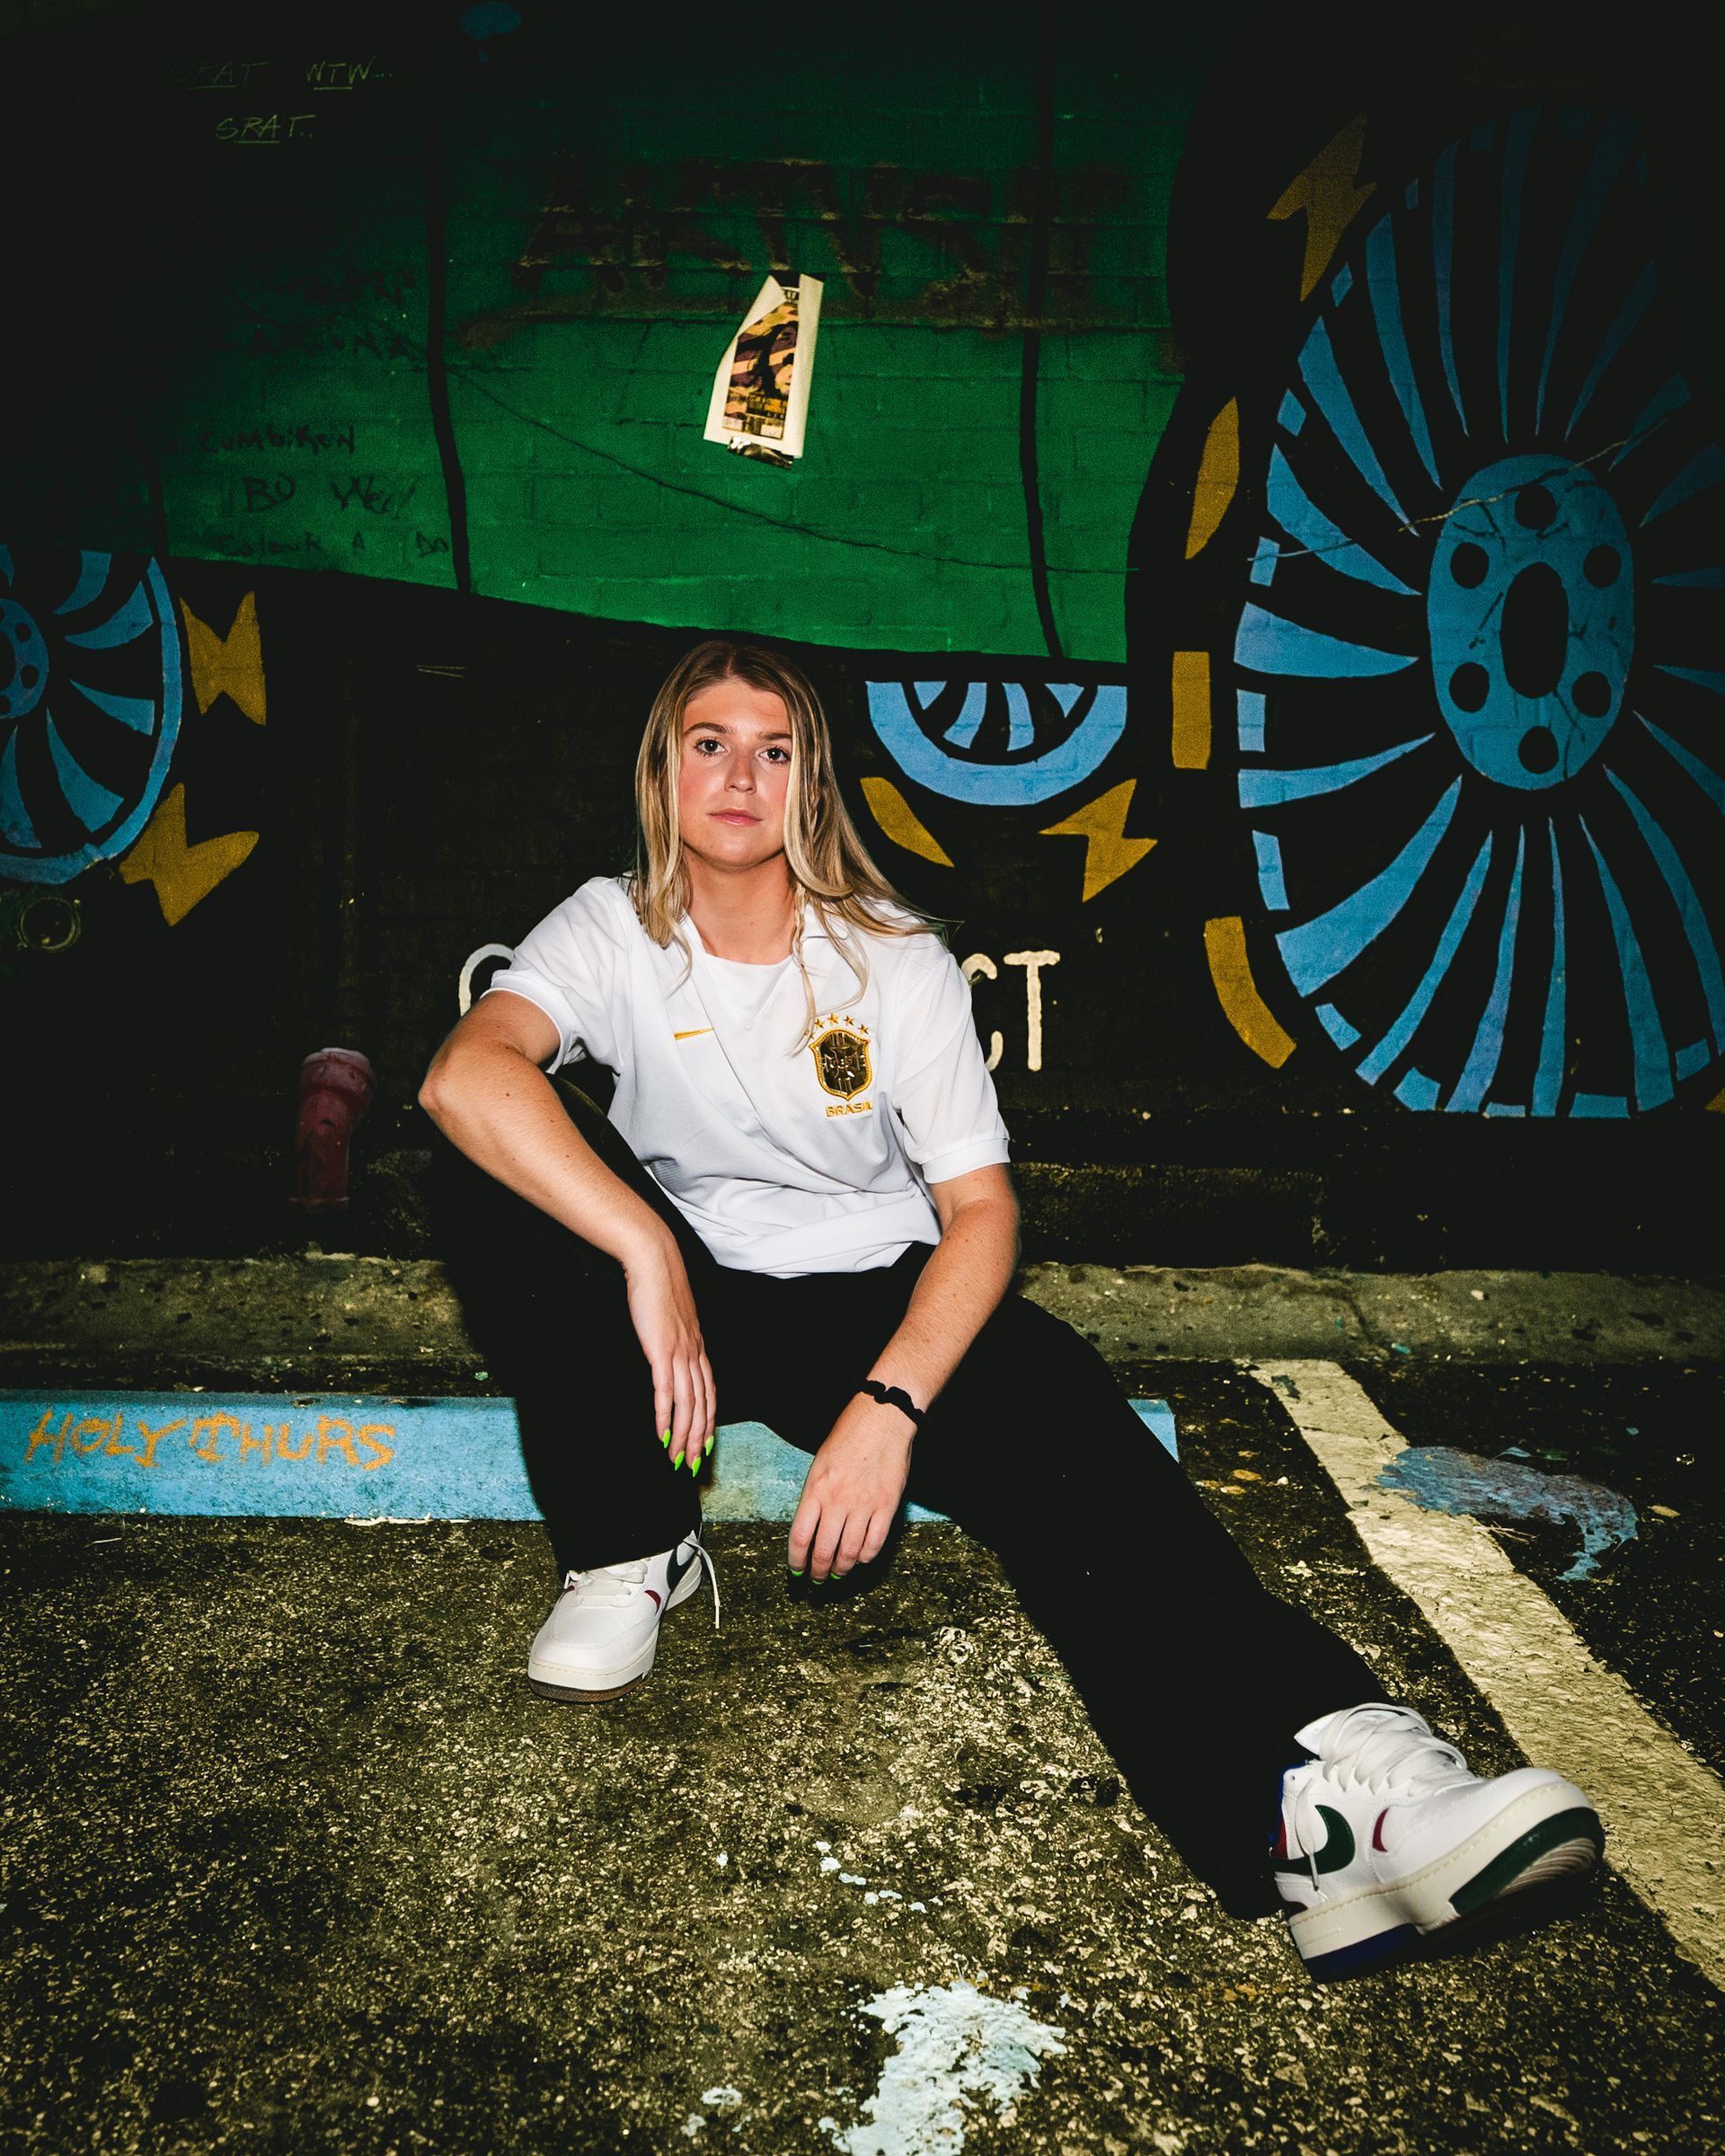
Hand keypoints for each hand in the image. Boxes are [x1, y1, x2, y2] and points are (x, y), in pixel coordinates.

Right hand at [622, 1237, 714, 1470]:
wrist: (655, 1262)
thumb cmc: (659, 1288)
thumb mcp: (672, 1319)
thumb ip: (674, 1339)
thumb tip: (667, 1354)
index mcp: (698, 1349)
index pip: (710, 1395)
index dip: (709, 1423)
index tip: (705, 1446)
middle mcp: (695, 1355)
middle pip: (702, 1407)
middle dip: (698, 1440)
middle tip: (691, 1466)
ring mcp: (680, 1354)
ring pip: (688, 1405)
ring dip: (683, 1436)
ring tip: (677, 1460)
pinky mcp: (661, 1351)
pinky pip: (666, 1392)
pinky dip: (665, 1416)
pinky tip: (661, 1435)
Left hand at [788, 1396, 913, 1579]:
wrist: (883, 1419)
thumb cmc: (848, 1437)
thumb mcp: (820, 1464)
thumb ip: (815, 1496)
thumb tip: (812, 1530)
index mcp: (815, 1490)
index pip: (800, 1538)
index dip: (797, 1562)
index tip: (797, 1572)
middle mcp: (837, 1501)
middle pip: (824, 1552)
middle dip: (818, 1572)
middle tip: (817, 1580)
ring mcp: (864, 1506)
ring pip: (849, 1554)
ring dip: (841, 1570)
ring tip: (838, 1573)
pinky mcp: (887, 1506)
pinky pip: (874, 1543)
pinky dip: (865, 1558)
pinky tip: (861, 1559)